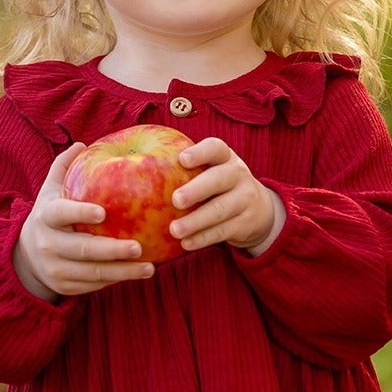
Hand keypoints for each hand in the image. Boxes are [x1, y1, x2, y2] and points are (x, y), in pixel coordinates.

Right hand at [15, 142, 156, 298]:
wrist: (27, 256)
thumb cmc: (50, 216)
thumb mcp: (50, 191)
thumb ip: (64, 167)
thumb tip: (82, 144)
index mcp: (46, 216)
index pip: (61, 214)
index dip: (80, 213)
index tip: (104, 213)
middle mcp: (48, 244)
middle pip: (83, 249)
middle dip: (112, 250)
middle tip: (139, 247)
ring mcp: (55, 268)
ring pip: (92, 273)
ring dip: (122, 271)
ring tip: (149, 267)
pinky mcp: (64, 287)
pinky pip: (93, 286)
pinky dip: (116, 280)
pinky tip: (137, 273)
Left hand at [168, 138, 282, 253]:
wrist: (259, 210)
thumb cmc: (218, 185)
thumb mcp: (211, 170)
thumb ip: (184, 168)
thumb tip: (132, 160)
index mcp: (225, 157)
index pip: (215, 148)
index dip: (200, 152)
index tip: (182, 160)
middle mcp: (238, 174)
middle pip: (219, 179)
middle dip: (197, 189)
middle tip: (175, 200)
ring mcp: (245, 199)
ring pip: (220, 209)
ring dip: (196, 221)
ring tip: (174, 230)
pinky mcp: (246, 223)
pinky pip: (223, 231)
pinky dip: (203, 238)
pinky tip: (186, 244)